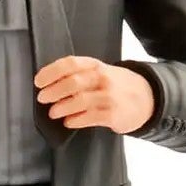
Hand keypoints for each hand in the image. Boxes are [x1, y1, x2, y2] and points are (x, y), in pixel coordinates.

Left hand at [35, 56, 155, 134]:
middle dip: (53, 91)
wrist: (147, 98)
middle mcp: (102, 78)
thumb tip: (49, 83)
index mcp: (96, 65)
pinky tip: (68, 122)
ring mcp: (108, 96)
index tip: (38, 81)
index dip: (51, 72)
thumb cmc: (117, 85)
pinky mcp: (112, 114)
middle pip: (72, 82)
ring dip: (62, 107)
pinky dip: (75, 120)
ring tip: (53, 112)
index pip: (70, 64)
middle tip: (42, 98)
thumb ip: (79, 74)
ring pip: (79, 101)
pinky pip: (89, 117)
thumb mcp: (101, 72)